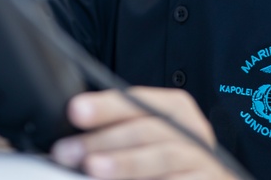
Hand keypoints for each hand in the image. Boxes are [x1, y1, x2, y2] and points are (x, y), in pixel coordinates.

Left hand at [50, 87, 235, 179]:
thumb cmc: (171, 157)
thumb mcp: (151, 133)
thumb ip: (119, 127)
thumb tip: (72, 134)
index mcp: (175, 107)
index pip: (136, 101)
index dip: (106, 106)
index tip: (75, 111)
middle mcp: (192, 130)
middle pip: (145, 130)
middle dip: (103, 140)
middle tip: (68, 151)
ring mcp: (202, 160)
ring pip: (162, 158)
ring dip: (125, 163)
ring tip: (93, 168)